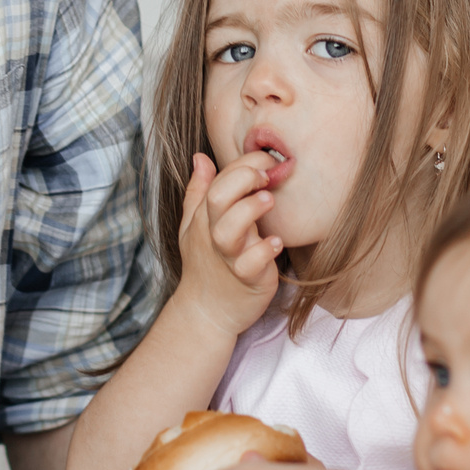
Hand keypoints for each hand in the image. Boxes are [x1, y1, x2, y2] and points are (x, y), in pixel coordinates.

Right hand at [172, 152, 285, 339]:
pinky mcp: (248, 279)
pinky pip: (251, 264)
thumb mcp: (194, 226)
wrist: (206, 312)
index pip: (219, 180)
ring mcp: (231, 258)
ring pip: (230, 231)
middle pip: (218, 199)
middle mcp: (215, 234)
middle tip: (267, 176)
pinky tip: (276, 243)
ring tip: (269, 200)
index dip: (243, 164)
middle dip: (243, 180)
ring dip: (250, 211)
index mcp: (206, 218)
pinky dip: (263, 251)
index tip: (266, 162)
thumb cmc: (205, 264)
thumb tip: (200, 158)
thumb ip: (198, 191)